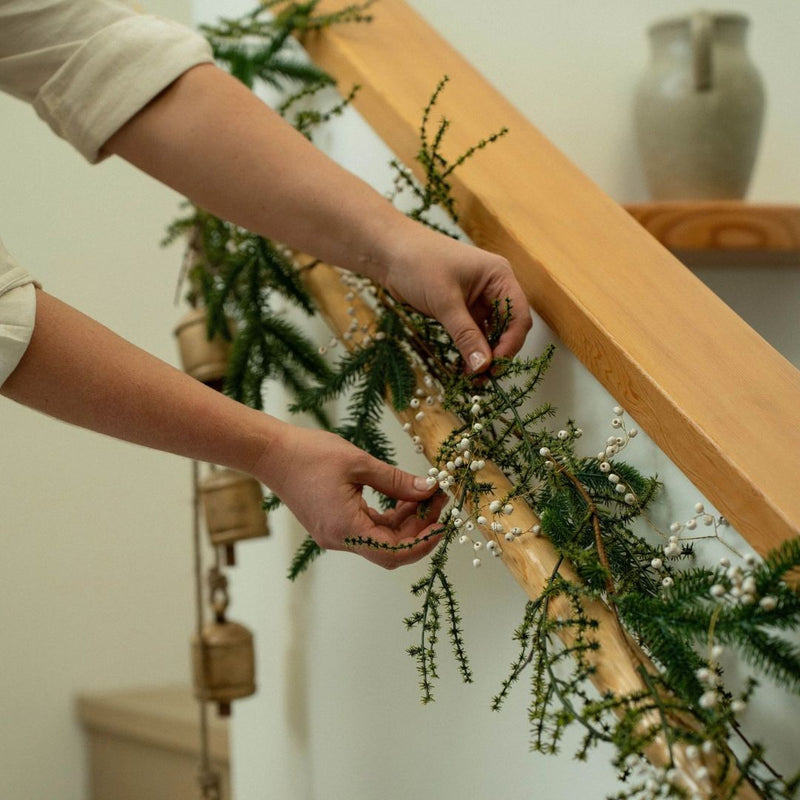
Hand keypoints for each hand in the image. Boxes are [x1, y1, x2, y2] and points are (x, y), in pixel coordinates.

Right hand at [257, 424, 446, 568]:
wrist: (272, 453)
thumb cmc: (309, 455)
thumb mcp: (360, 463)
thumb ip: (397, 482)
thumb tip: (428, 490)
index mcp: (346, 529)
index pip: (394, 552)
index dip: (424, 542)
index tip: (444, 523)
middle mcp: (339, 539)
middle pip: (391, 548)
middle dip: (419, 528)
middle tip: (439, 500)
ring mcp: (335, 534)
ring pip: (381, 539)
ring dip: (406, 522)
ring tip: (425, 494)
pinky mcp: (333, 524)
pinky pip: (368, 529)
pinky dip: (389, 517)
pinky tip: (403, 497)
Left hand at [380, 225, 531, 371]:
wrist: (388, 252)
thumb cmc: (418, 263)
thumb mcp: (444, 302)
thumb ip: (466, 335)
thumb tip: (483, 366)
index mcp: (499, 276)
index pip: (518, 315)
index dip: (511, 343)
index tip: (495, 366)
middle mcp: (493, 288)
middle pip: (508, 327)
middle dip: (498, 353)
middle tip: (484, 378)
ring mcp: (478, 300)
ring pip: (490, 334)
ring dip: (484, 355)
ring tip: (473, 379)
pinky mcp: (462, 309)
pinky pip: (473, 334)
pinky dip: (471, 350)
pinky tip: (465, 368)